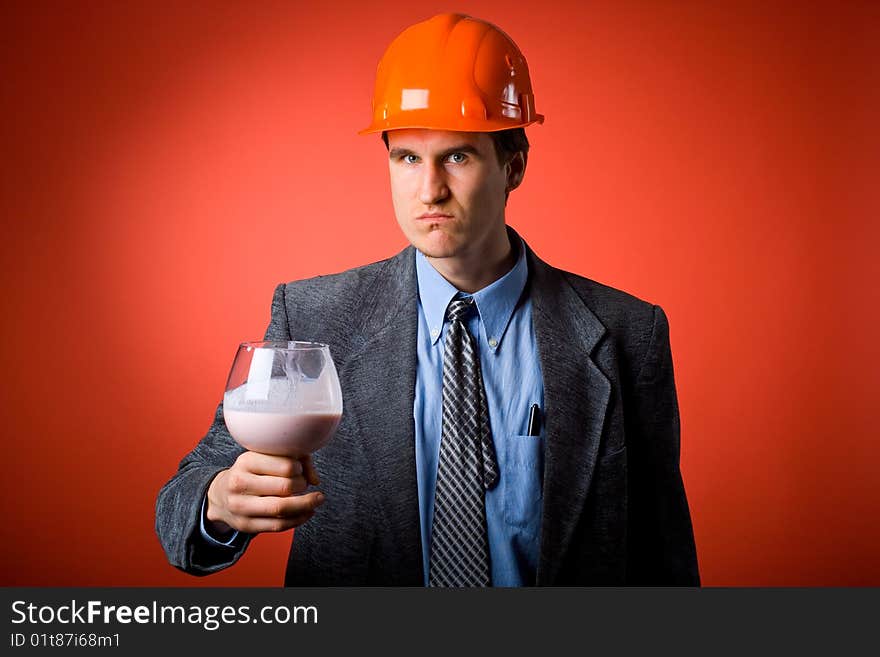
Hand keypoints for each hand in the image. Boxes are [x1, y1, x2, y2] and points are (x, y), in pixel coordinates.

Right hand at [205, 451, 323, 535]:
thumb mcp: (267, 457)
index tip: (300, 470)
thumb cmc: (252, 472)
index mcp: (246, 461)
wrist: (220, 495)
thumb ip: (297, 460)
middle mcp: (240, 483)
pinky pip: (278, 525)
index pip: (286, 465)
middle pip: (285, 487)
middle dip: (303, 486)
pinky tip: (307, 512)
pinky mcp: (246, 525)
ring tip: (317, 500)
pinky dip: (298, 519)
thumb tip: (315, 481)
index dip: (300, 469)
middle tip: (305, 484)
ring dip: (306, 505)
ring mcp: (241, 506)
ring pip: (282, 508)